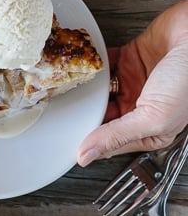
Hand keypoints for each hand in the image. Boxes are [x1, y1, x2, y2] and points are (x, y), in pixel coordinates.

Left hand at [78, 0, 187, 165]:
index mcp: (150, 131)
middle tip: (62, 114)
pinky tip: (83, 66)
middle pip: (102, 118)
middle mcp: (141, 109)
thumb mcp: (153, 117)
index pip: (110, 142)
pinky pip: (107, 64)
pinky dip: (94, 64)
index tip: (65, 140)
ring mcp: (137, 83)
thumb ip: (116, 137)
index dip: (89, 141)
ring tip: (67, 90)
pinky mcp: (133, 58)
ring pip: (102, 92)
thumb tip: (86, 157)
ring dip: (86, 90)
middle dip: (84, 116)